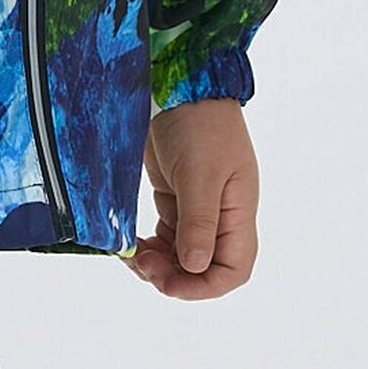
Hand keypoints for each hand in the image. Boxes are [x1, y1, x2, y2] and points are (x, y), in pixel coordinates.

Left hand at [125, 97, 258, 299]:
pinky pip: (165, 233)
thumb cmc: (200, 122)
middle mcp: (220, 214)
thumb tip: (195, 268)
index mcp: (237, 212)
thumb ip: (199, 221)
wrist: (181, 81)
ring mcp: (196, 204)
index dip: (205, 287)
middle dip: (174, 276)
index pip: (234, 269)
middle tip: (143, 266)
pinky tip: (130, 243)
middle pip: (203, 267)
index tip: (171, 285)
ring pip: (180, 254)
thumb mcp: (200, 173)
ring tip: (132, 256)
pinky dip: (149, 244)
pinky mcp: (174, 194)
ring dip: (158, 263)